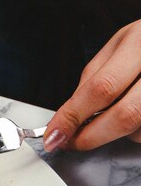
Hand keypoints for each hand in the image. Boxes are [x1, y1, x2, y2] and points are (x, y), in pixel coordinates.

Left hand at [44, 19, 140, 150]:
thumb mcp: (119, 45)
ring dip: (116, 132)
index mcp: (140, 44)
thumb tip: (67, 115)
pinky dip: (134, 131)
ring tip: (113, 112)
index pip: (102, 87)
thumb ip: (94, 77)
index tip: (54, 134)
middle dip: (90, 135)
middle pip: (124, 115)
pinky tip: (134, 112)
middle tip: (70, 141)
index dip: (73, 115)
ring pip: (138, 130)